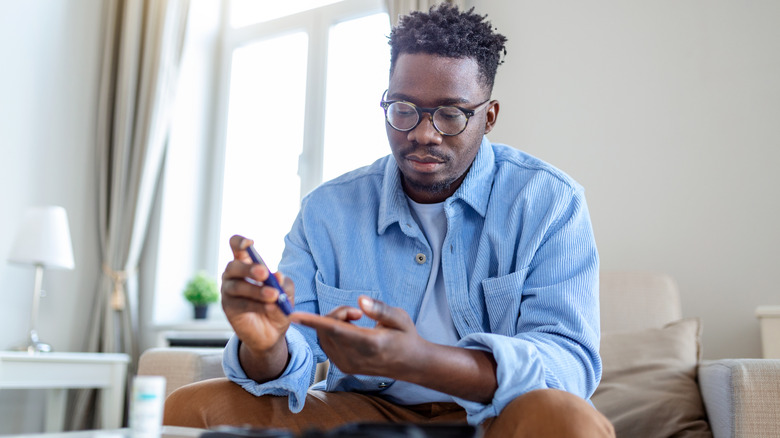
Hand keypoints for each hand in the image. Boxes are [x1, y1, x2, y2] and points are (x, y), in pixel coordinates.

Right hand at [221, 235, 294, 380]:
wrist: (272, 333)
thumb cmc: (277, 305)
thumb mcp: (286, 292)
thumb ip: (283, 284)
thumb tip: (278, 276)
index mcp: (246, 263)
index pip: (236, 246)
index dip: (239, 242)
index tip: (249, 243)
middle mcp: (233, 275)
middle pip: (234, 266)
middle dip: (249, 269)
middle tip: (265, 274)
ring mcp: (228, 291)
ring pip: (238, 286)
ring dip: (257, 290)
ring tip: (273, 295)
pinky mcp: (229, 308)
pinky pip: (240, 303)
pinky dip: (256, 304)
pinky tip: (270, 306)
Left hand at [290, 296, 424, 379]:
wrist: (410, 364)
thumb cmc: (405, 336)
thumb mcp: (400, 318)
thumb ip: (380, 309)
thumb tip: (361, 300)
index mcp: (370, 344)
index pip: (336, 330)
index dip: (314, 321)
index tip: (294, 315)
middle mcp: (355, 358)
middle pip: (328, 329)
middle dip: (336, 313)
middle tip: (357, 312)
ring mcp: (347, 365)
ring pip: (324, 336)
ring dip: (333, 322)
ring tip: (356, 320)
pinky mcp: (343, 367)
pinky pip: (327, 344)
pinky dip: (332, 332)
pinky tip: (350, 330)